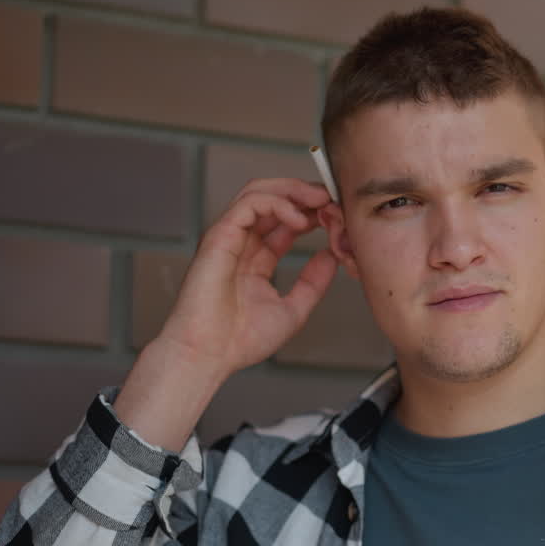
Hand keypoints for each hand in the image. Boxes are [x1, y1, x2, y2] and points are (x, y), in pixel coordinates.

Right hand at [152, 176, 337, 381]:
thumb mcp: (292, 310)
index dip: (312, 213)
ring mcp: (229, 238)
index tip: (336, 218)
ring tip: (320, 200)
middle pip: (272, 199)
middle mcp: (241, 244)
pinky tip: (299, 219)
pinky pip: (249, 203)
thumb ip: (312, 283)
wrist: (208, 356)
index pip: (284, 222)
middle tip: (332, 199)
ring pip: (258, 192)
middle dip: (304, 194)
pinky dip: (277, 203)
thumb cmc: (238, 342)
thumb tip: (330, 257)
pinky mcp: (219, 236)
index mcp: (255, 260)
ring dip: (293, 190)